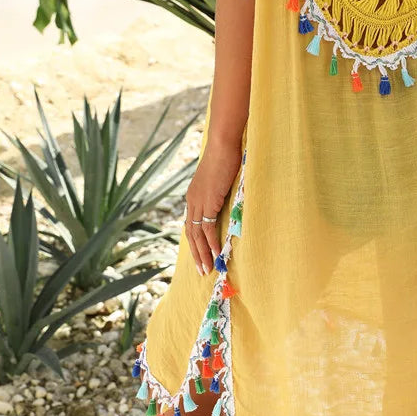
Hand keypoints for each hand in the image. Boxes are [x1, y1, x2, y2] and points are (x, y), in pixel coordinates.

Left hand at [183, 140, 241, 275]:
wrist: (223, 145)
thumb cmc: (224, 157)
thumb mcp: (219, 179)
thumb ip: (218, 193)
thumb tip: (226, 201)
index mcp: (193, 196)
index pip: (191, 225)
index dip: (195, 242)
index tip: (200, 256)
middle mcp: (191, 201)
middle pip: (190, 234)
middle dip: (196, 254)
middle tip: (202, 270)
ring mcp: (198, 202)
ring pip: (197, 235)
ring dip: (203, 253)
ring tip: (208, 269)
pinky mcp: (208, 202)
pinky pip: (208, 228)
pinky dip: (211, 243)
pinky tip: (216, 254)